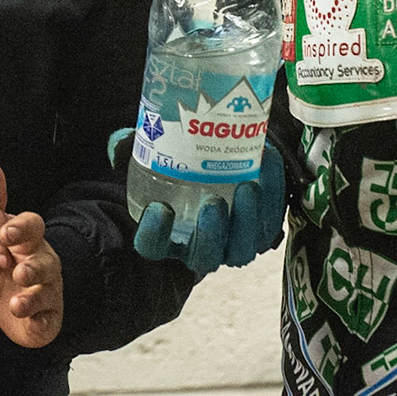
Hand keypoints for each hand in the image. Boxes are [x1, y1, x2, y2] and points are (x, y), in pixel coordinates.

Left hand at [0, 162, 62, 347]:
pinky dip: (40, 322)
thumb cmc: (4, 262)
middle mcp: (43, 262)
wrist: (16, 305)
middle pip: (45, 259)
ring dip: (34, 296)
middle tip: (18, 271)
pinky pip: (47, 320)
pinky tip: (31, 323)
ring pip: (47, 290)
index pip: (32, 227)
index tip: (5, 233)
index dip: (21, 229)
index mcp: (28, 240)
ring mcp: (48, 290)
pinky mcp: (46, 318)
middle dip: (34, 265)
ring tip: (18, 304)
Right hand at [131, 145, 285, 274]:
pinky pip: (270, 220)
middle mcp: (197, 247)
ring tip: (248, 186)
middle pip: (204, 255)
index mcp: (165, 237)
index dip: (154, 234)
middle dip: (211, 233)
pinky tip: (267, 161)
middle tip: (213, 203)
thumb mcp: (151, 162)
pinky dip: (273, 193)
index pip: (153, 247)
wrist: (211, 173)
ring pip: (242, 248)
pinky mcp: (260, 228)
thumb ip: (133, 151)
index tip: (159, 209)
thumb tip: (123, 140)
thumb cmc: (175, 173)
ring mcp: (231, 243)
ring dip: (247, 220)